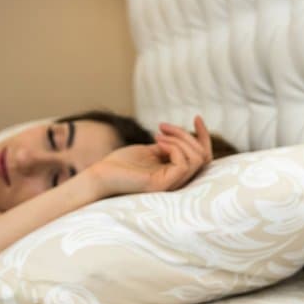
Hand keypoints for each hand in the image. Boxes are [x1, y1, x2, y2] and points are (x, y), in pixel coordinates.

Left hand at [87, 116, 212, 196]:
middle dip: (187, 135)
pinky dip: (173, 147)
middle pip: (203, 157)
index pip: (202, 158)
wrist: (100, 176)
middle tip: (162, 126)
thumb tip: (182, 136)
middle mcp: (177, 182)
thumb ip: (168, 147)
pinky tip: (157, 142)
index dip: (203, 137)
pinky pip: (183, 164)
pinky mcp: (163, 186)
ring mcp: (171, 185)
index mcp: (175, 174)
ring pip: (196, 159)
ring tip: (158, 134)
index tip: (196, 117)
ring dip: (179, 139)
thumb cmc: (120, 164)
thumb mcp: (150, 150)